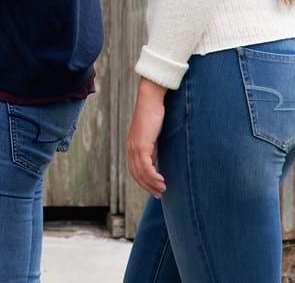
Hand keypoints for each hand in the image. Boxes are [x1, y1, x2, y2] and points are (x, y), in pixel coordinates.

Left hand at [126, 79, 167, 196]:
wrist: (150, 100)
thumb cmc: (154, 114)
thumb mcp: (153, 136)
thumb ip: (152, 148)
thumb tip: (156, 162)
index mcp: (132, 145)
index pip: (134, 169)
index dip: (143, 182)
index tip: (154, 190)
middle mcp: (131, 147)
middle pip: (136, 174)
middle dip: (147, 186)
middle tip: (159, 194)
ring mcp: (135, 146)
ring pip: (141, 172)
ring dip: (152, 184)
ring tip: (163, 190)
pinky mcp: (142, 144)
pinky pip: (146, 166)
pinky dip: (153, 176)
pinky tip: (162, 181)